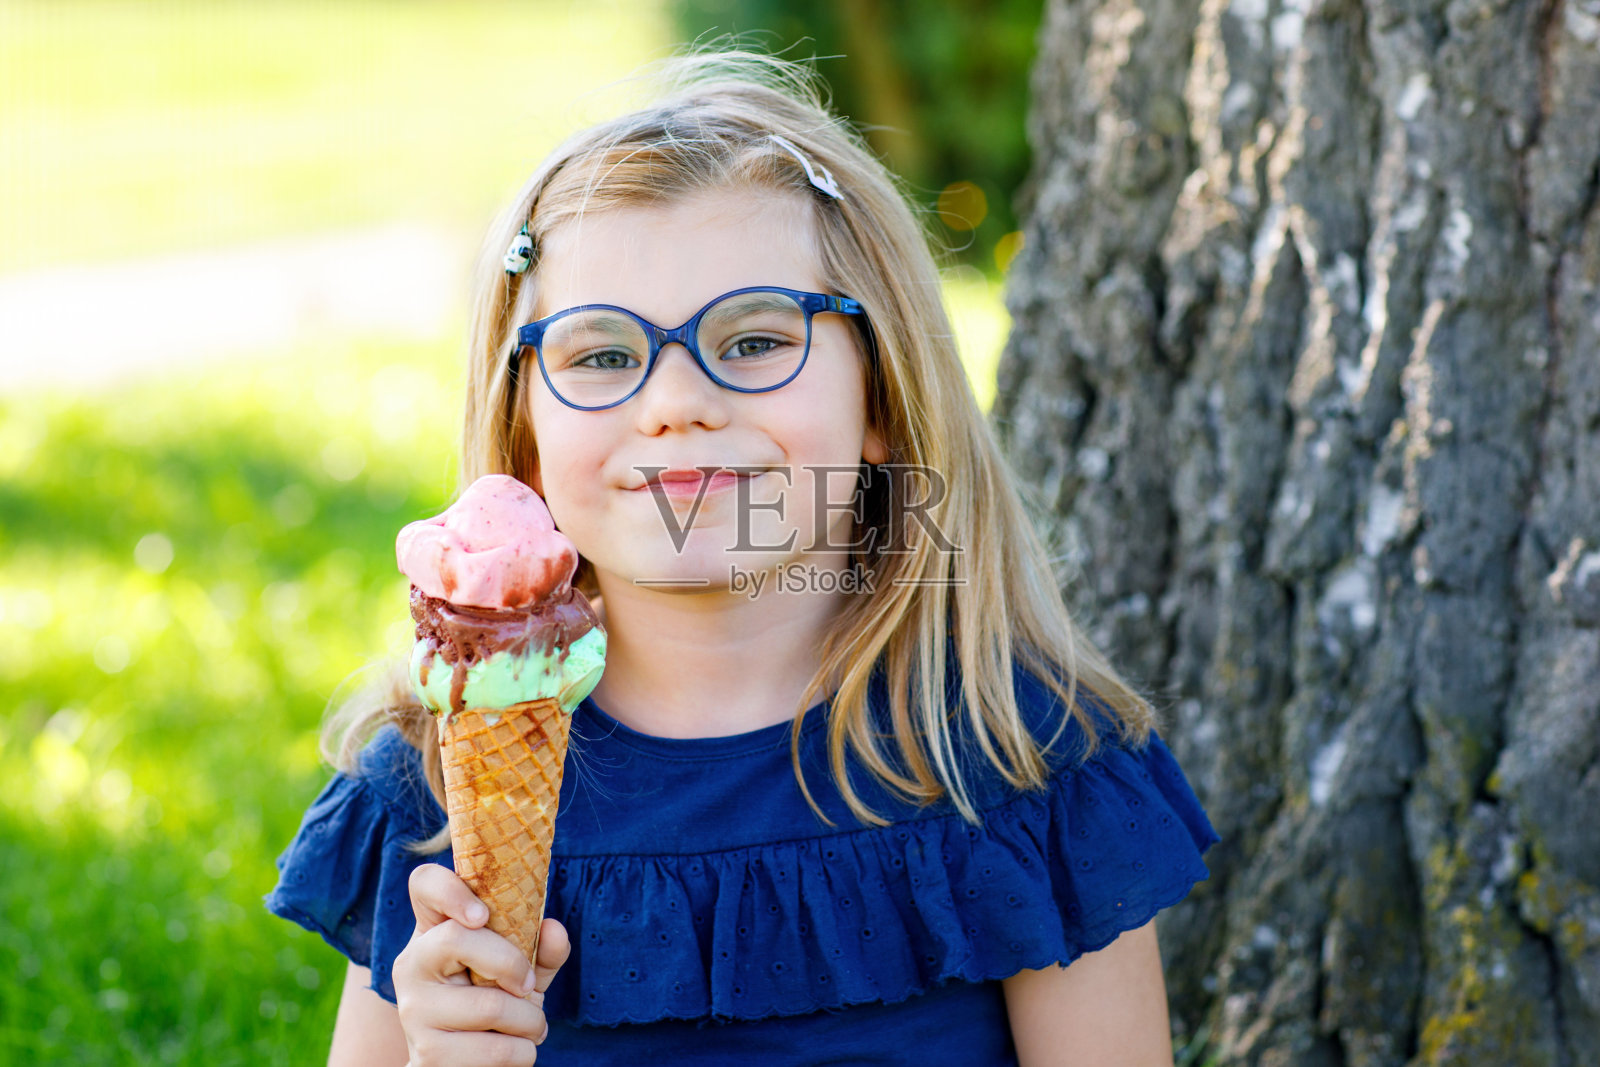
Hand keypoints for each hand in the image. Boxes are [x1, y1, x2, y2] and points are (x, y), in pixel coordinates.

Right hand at [394, 863, 571, 1065]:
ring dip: (530, 1022)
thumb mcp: (519, 971)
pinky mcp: (427, 1056)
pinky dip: (524, 1053)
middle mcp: (412, 965)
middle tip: (528, 986)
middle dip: (512, 963)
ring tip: (530, 1028)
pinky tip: (516, 1051)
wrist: (459, 1066)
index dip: (450, 889)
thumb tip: (554, 930)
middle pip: (456, 938)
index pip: (425, 883)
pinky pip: (496, 1050)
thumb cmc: (493, 1006)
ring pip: (490, 1005)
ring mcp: (413, 1011)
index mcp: (434, 931)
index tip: (483, 916)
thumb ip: (540, 948)